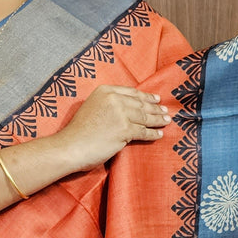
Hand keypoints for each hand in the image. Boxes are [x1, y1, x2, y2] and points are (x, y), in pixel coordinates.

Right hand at [51, 84, 171, 170]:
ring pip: (145, 117)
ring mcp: (120, 114)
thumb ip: (108, 105)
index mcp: (105, 91)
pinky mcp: (125, 130)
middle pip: (140, 104)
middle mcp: (114, 99)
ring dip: (158, 120)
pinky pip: (143, 132)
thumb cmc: (78, 132)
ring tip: (166, 121)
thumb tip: (128, 110)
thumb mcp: (92, 107)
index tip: (155, 98)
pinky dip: (153, 134)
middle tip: (165, 111)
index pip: (132, 92)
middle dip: (155, 108)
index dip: (146, 96)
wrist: (70, 146)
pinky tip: (159, 134)